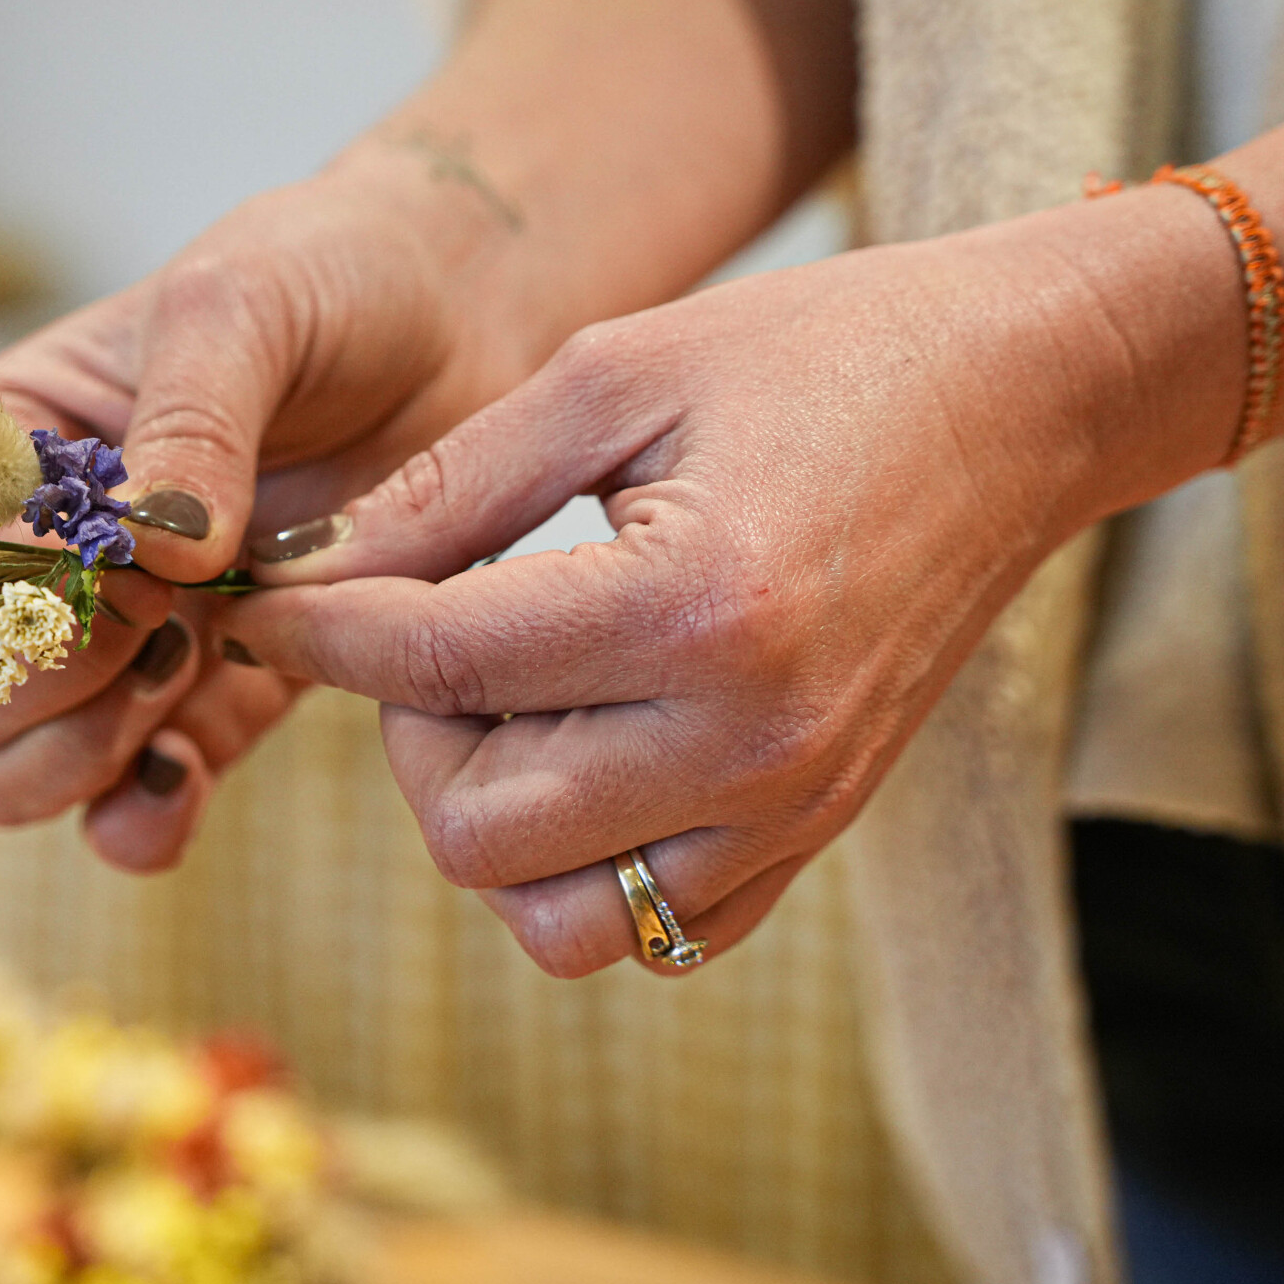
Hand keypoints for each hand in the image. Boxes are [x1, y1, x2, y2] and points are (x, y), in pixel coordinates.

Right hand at [0, 154, 551, 872]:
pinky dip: (141, 817)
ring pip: (12, 771)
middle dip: (38, 686)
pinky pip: (136, 804)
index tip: (115, 565)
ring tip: (178, 681)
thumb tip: (155, 555)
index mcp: (12, 451)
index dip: (6, 591)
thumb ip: (188, 423)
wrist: (460, 316)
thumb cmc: (327, 276)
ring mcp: (129, 640)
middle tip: (157, 627)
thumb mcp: (240, 308)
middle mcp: (49, 559)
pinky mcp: (221, 697)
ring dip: (74, 760)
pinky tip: (181, 782)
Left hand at [225, 188, 1241, 973]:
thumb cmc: (817, 354)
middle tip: (427, 633)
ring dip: (488, 821)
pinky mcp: (813, 840)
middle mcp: (749, 742)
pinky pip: (645, 929)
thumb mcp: (616, 373)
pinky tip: (578, 747)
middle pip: (471, 829)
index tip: (260, 599)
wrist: (1022, 399)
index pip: (436, 666)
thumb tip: (309, 569)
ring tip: (509, 701)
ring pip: (548, 917)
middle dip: (406, 733)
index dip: (316, 630)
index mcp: (697, 606)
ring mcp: (791, 811)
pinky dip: (575, 866)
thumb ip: (450, 487)